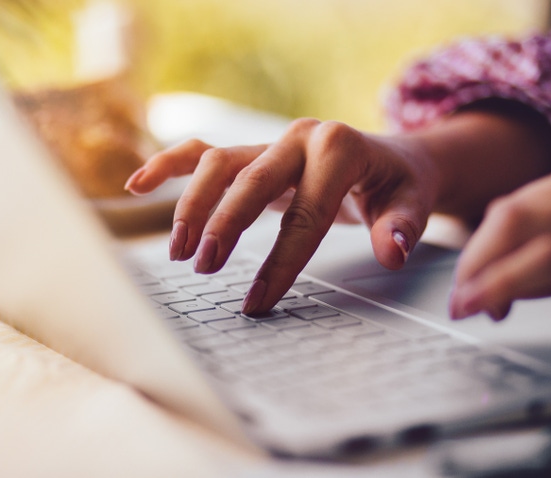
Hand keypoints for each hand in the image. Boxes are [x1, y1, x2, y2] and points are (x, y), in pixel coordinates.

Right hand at [126, 119, 439, 313]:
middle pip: (252, 180)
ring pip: (219, 164)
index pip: (307, 212)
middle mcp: (300, 138)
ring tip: (180, 252)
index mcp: (339, 148)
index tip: (260, 301)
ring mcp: (271, 141)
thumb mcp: (412, 203)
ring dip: (194, 205)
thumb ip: (403, 227)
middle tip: (205, 268)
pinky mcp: (253, 151)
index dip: (283, 260)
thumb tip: (393, 251)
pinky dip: (169, 165)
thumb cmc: (399, 185)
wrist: (391, 157)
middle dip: (225, 225)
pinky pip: (203, 153)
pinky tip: (138, 186)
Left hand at [449, 148, 550, 334]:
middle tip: (462, 297)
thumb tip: (503, 281)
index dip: (484, 248)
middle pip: (509, 212)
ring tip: (468, 305)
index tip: (473, 284)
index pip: (518, 204)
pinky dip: (503, 282)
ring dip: (481, 272)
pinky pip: (545, 260)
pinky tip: (488, 304)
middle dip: (474, 259)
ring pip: (517, 228)